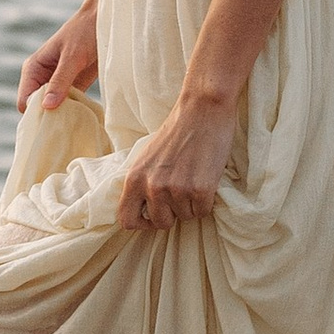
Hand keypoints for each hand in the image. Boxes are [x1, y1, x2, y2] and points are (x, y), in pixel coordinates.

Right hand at [18, 0, 100, 114]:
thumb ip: (60, 81)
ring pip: (53, 109)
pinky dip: (74, 112)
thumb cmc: (85, 32)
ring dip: (63, 115)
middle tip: (66, 123)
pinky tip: (84, 115)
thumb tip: (46, 107)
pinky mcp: (74, 88)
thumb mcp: (72, 57)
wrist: (107, 22)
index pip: (25, 100)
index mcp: (34, 69)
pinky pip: (69, 107)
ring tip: (76, 120)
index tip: (53, 119)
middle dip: (49, 116)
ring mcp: (58, 85)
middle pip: (37, 108)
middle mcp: (42, 79)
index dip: (36, 112)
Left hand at [115, 90, 236, 229]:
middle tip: (180, 194)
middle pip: (161, 223)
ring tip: (194, 178)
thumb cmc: (176, 131)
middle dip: (173, 213)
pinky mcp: (200, 190)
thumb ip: (142, 182)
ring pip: (185, 217)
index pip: (126, 220)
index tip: (153, 216)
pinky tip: (206, 180)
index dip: (141, 223)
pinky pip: (203, 211)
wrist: (203, 109)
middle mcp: (152, 187)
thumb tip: (142, 210)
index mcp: (134, 178)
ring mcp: (176, 190)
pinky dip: (206, 201)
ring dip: (191, 204)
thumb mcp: (146, 156)